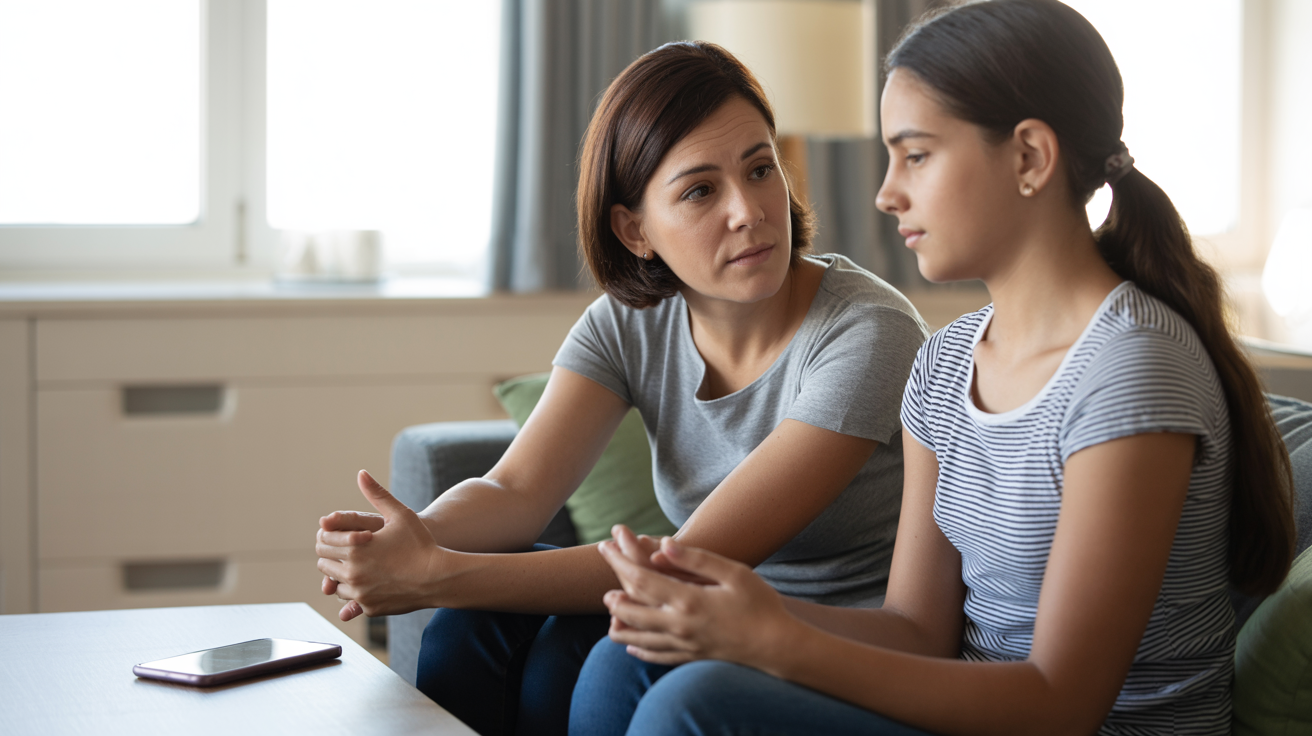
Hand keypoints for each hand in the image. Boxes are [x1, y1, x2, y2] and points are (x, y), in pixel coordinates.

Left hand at [316, 470, 444, 620]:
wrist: (438, 577)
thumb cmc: (421, 544)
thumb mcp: (400, 514)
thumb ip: (377, 493)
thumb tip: (361, 473)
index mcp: (354, 547)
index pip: (323, 540)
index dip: (328, 535)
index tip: (337, 534)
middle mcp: (352, 571)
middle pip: (323, 563)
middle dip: (331, 554)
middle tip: (345, 549)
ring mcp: (359, 592)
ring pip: (334, 584)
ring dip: (340, 574)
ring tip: (356, 564)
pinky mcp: (368, 608)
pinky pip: (349, 601)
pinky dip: (354, 591)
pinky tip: (368, 580)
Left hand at [597, 532, 795, 666]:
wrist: (778, 647)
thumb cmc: (761, 605)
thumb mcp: (734, 573)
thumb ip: (697, 559)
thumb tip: (663, 544)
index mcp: (688, 600)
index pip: (640, 579)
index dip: (619, 561)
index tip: (606, 547)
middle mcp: (680, 625)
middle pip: (631, 610)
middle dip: (612, 594)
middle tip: (604, 580)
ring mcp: (684, 645)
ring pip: (638, 637)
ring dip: (620, 622)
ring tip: (611, 609)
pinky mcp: (691, 657)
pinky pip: (656, 656)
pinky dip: (639, 648)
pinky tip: (631, 644)